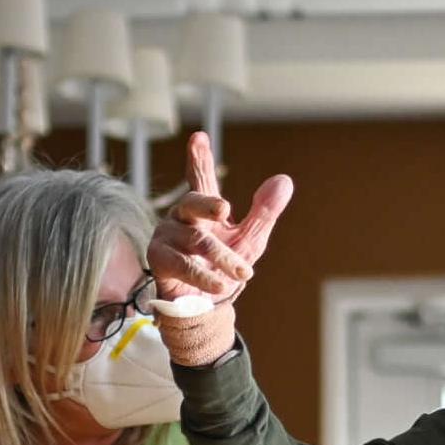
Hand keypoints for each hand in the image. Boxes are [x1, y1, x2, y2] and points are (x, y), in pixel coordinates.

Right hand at [150, 133, 292, 367]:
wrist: (203, 307)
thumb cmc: (223, 269)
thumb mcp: (249, 240)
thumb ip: (263, 212)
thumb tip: (284, 181)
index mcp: (204, 210)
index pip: (200, 178)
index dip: (199, 158)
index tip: (199, 137)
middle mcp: (182, 218)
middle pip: (193, 202)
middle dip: (208, 204)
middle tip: (226, 208)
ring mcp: (168, 236)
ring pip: (198, 241)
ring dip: (223, 259)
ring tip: (244, 273)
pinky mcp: (159, 259)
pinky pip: (183, 265)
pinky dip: (204, 276)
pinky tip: (219, 286)